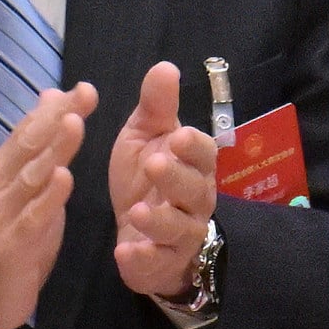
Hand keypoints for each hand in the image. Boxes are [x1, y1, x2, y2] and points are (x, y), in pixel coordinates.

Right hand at [0, 83, 95, 328]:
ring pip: (31, 176)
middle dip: (57, 118)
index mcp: (3, 168)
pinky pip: (32, 217)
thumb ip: (39, 148)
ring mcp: (1, 213)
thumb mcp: (25, 188)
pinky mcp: (11, 244)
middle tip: (84, 95)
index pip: (30, 130)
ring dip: (53, 149)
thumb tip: (53, 100)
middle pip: (29, 146)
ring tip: (74, 124)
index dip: (55, 108)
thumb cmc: (10, 234)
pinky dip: (48, 197)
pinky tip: (64, 178)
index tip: (84, 88)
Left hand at [107, 62, 218, 298]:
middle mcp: (194, 200)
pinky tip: (125, 251)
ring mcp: (181, 234)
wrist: (138, 231)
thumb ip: (155, 107)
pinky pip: (157, 262)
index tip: (178, 135)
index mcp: (192, 165)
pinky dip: (142, 258)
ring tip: (136, 210)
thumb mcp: (144, 137)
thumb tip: (165, 65)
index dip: (193, 146)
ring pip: (178, 229)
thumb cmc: (145, 177)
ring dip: (159, 220)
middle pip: (194, 190)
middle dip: (176, 178)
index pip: (203, 153)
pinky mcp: (161, 262)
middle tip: (154, 164)